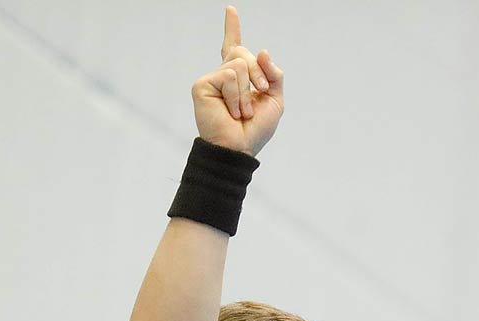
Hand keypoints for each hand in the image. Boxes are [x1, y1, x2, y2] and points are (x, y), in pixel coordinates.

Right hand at [190, 6, 284, 155]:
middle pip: (243, 52)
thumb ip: (274, 74)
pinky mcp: (202, 84)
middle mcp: (224, 75)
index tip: (230, 10)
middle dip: (259, 74)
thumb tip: (262, 51)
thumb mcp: (275, 100)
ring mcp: (212, 79)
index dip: (232, 29)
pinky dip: (236, 96)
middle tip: (260, 93)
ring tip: (241, 112)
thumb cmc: (255, 130)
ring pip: (239, 64)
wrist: (239, 148)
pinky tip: (231, 111)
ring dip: (248, 92)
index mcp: (240, 79)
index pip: (234, 48)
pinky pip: (229, 75)